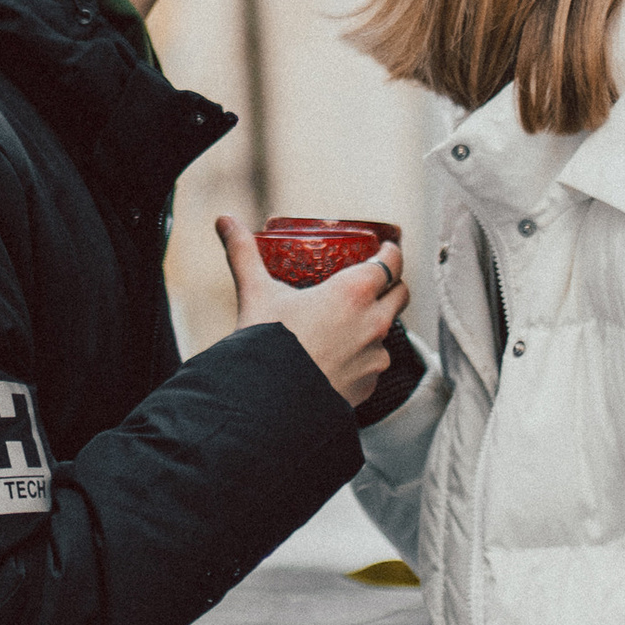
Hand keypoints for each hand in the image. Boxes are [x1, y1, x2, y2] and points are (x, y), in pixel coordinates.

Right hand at [216, 213, 408, 410]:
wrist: (266, 403)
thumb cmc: (266, 343)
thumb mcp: (255, 291)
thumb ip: (243, 252)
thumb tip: (224, 220)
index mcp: (354, 293)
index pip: (392, 262)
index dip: (391, 252)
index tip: (386, 248)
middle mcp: (373, 323)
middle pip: (400, 294)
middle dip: (391, 284)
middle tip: (372, 281)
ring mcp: (374, 358)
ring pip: (386, 332)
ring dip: (373, 325)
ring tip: (347, 323)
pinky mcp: (369, 386)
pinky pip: (373, 365)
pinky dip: (361, 357)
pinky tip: (338, 357)